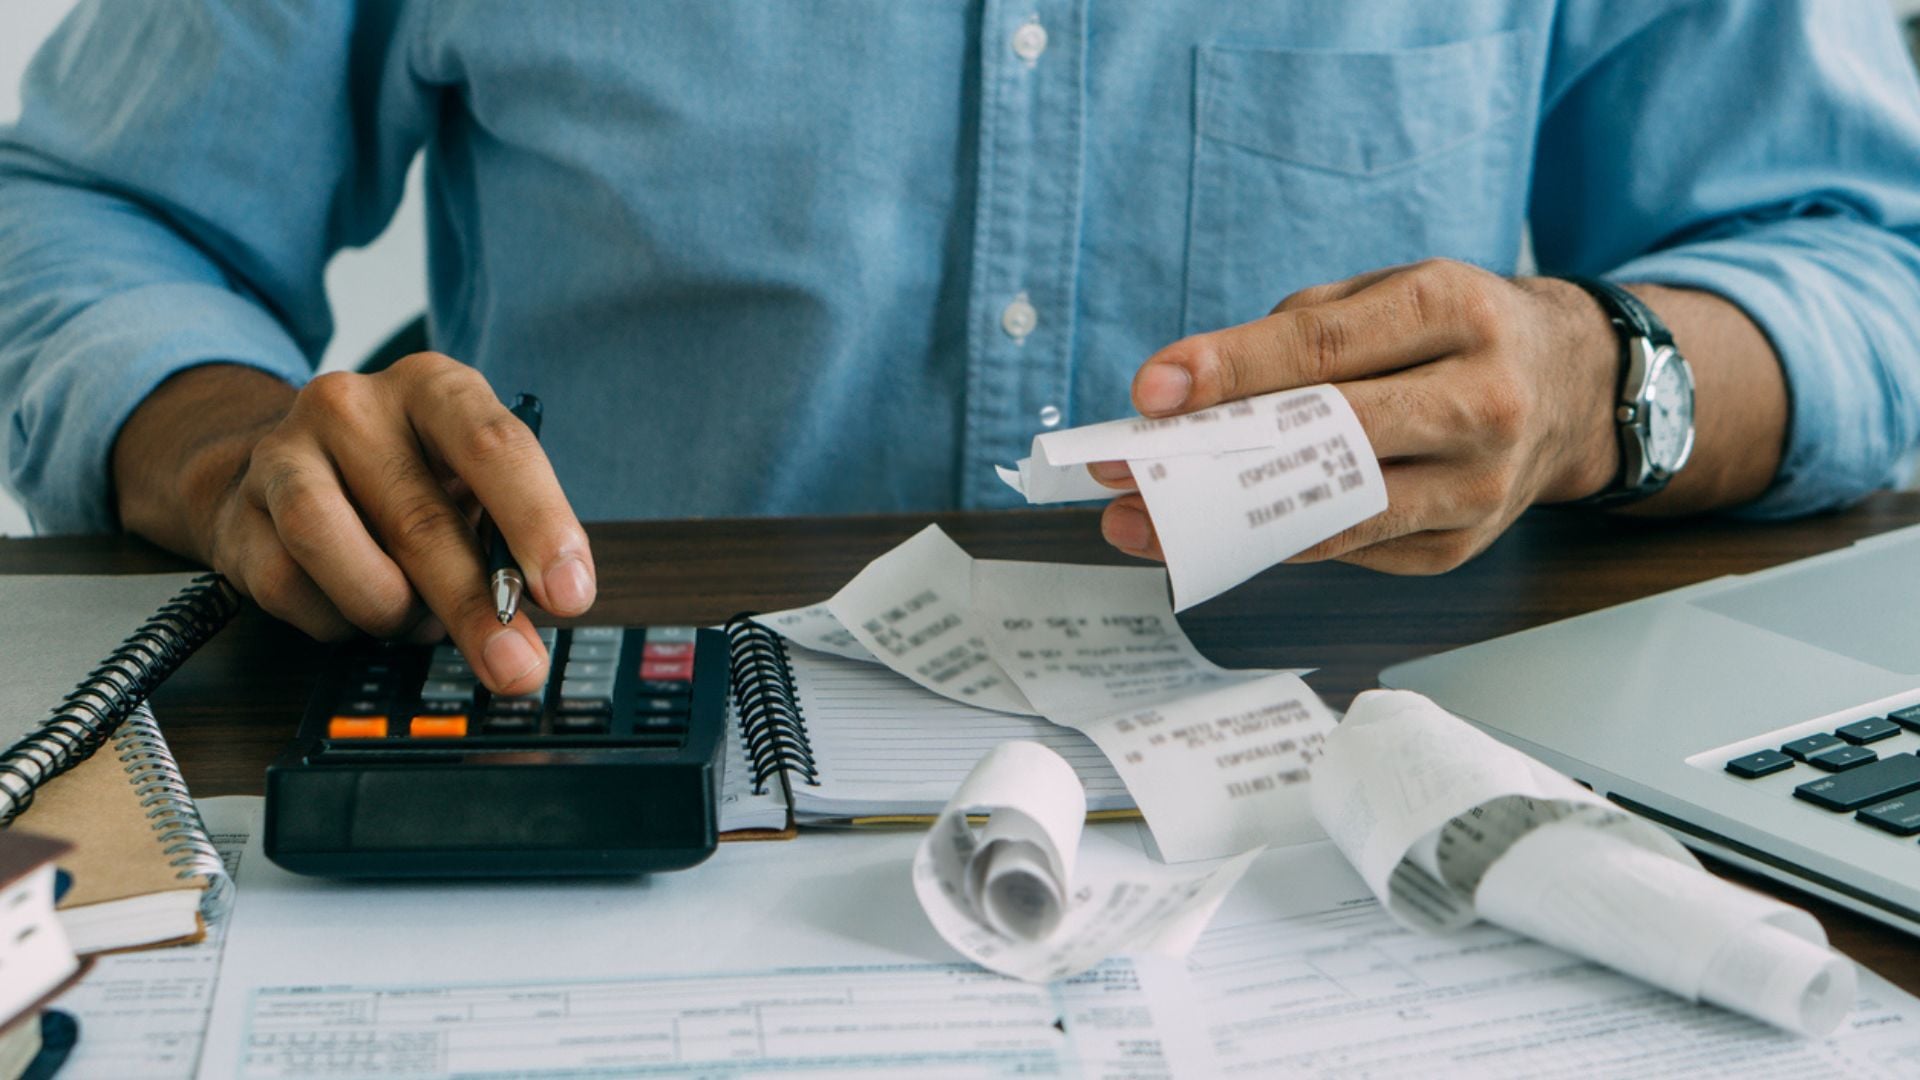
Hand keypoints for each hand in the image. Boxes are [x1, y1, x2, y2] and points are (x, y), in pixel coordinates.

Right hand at [113, 355, 593, 692]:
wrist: (280, 469)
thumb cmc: (403, 481)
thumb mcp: (468, 488)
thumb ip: (505, 541)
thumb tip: (533, 614)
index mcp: (434, 388)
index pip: (494, 447)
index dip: (538, 524)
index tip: (569, 593)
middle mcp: (353, 406)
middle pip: (421, 518)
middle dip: (476, 609)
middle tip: (515, 666)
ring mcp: (284, 453)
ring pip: (335, 550)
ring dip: (389, 610)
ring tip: (415, 621)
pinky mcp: (238, 511)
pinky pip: (288, 588)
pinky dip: (335, 619)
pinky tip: (354, 609)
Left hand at [1096, 259, 1620, 573]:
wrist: (1573, 389)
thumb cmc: (1452, 333)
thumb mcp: (1386, 295)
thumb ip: (1291, 334)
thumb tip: (1182, 397)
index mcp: (1456, 311)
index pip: (1325, 347)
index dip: (1231, 370)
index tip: (1151, 391)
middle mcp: (1480, 401)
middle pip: (1329, 439)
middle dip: (1215, 460)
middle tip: (1127, 475)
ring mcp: (1477, 486)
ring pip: (1336, 516)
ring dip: (1228, 525)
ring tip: (1147, 524)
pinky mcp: (1458, 546)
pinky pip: (1348, 551)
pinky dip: (1277, 542)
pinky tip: (1217, 535)